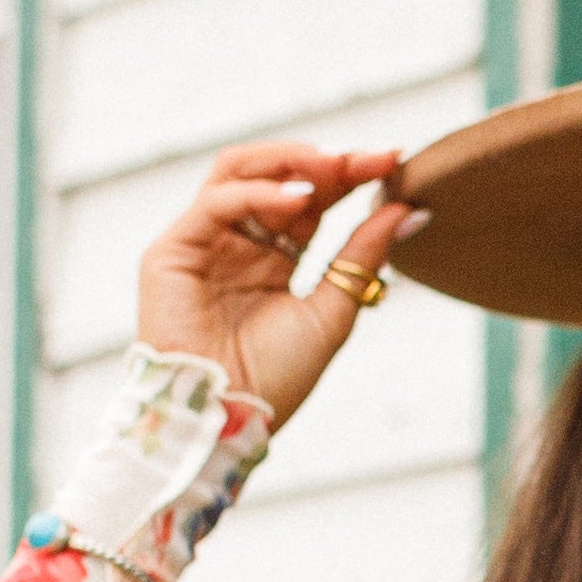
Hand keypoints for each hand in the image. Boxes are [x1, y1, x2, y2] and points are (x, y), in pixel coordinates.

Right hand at [136, 141, 423, 428]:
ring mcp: (202, 243)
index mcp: (272, 258)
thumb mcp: (333, 310)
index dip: (350, 176)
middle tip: (370, 158)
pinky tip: (301, 199)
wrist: (229, 422)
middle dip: (326, 163)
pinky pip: (215, 203)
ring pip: (238, 172)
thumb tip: (409, 210)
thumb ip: (363, 256)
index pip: (311, 200)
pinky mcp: (171, 252)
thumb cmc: (275, 380)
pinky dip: (259, 193)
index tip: (394, 161)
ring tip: (335, 167)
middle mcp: (236, 243)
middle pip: (277, 177)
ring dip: (290, 162)